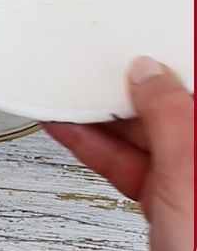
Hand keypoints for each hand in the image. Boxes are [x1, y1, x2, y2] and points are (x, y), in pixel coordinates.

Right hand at [44, 56, 193, 250]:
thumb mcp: (186, 170)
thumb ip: (169, 117)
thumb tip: (147, 73)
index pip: (191, 85)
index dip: (167, 62)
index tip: (135, 47)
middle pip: (166, 108)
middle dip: (124, 90)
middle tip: (92, 71)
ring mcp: (187, 182)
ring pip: (140, 135)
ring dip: (99, 117)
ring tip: (66, 97)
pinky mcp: (163, 203)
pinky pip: (123, 161)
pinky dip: (93, 145)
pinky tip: (68, 128)